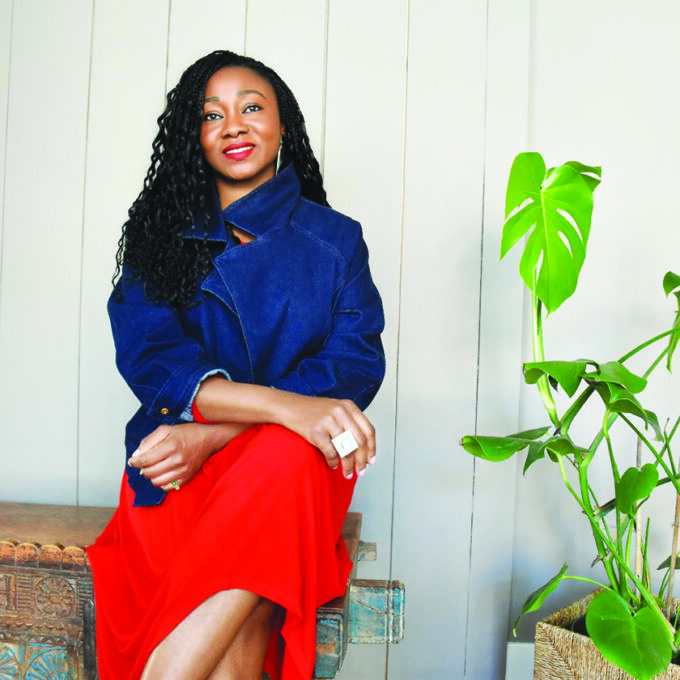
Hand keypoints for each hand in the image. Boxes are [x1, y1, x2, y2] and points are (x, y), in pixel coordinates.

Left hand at [127, 422, 247, 490]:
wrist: (209, 439)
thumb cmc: (187, 433)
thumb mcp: (166, 430)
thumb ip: (149, 441)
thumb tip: (136, 455)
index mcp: (171, 446)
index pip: (146, 459)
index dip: (135, 461)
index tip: (132, 461)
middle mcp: (178, 460)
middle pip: (150, 472)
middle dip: (143, 468)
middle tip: (145, 462)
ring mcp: (183, 471)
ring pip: (157, 482)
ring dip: (152, 476)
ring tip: (155, 468)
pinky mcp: (187, 478)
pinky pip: (168, 487)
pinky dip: (162, 482)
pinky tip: (164, 473)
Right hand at [279, 394, 375, 478]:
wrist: (290, 407)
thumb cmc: (313, 411)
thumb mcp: (336, 409)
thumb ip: (350, 423)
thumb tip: (364, 448)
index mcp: (349, 406)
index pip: (368, 430)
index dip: (372, 448)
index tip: (371, 461)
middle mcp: (341, 412)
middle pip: (359, 441)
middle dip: (362, 460)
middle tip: (361, 472)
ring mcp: (328, 421)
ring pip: (346, 449)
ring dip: (348, 465)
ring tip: (347, 473)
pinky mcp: (316, 431)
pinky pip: (330, 452)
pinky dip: (333, 461)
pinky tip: (333, 464)